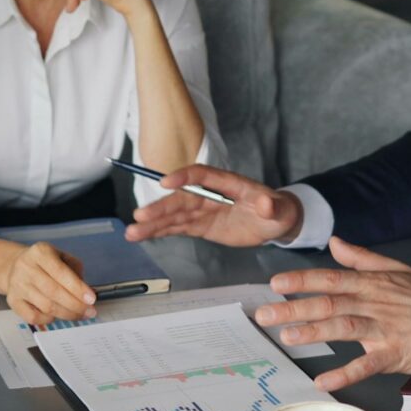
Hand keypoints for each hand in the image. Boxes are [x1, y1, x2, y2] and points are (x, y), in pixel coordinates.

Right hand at [2, 242, 94, 326]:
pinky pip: (33, 317)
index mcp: (39, 252)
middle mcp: (26, 267)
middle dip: (75, 305)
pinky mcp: (13, 301)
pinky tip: (57, 316)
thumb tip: (87, 293)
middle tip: (90, 311)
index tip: (92, 299)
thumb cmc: (45, 263)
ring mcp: (17, 285)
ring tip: (80, 315)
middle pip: (54, 292)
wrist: (15, 266)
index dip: (77, 288)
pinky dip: (48, 320)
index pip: (60, 272)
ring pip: (46, 306)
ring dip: (67, 314)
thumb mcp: (62, 257)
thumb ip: (75, 271)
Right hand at [125, 164, 302, 246]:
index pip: (202, 175)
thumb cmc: (278, 210)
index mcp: (227, 183)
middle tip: (140, 215)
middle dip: (161, 207)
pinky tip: (141, 236)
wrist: (274, 221)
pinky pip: (177, 228)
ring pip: (174, 216)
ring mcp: (203, 210)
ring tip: (132, 232)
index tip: (166, 182)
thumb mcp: (279, 210)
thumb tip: (266, 202)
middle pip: (181, 198)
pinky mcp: (200, 225)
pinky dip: (159, 232)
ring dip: (153, 223)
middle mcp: (210, 194)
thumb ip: (271, 206)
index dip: (184, 177)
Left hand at [254, 237, 410, 390]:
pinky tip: (324, 380)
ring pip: (344, 327)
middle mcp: (374, 303)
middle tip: (266, 314)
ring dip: (314, 332)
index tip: (276, 284)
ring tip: (287, 338)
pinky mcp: (395, 353)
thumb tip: (335, 242)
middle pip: (329, 303)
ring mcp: (384, 328)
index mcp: (372, 283)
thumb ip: (362, 258)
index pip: (331, 279)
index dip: (302, 281)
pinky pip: (366, 364)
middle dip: (294, 308)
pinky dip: (345, 372)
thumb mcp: (397, 269)